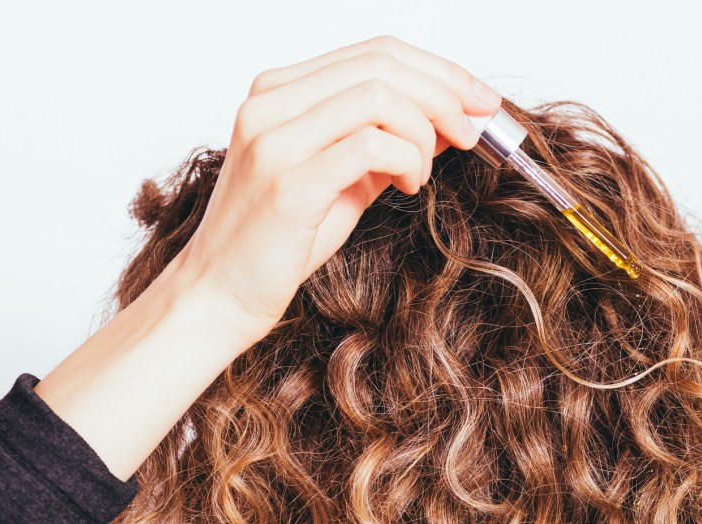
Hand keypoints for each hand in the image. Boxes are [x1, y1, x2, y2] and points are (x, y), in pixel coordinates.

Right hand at [171, 34, 502, 343]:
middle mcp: (271, 103)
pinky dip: (407, 161)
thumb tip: (447, 120)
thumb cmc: (280, 240)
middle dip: (446, 93)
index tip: (480, 100)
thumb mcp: (341, 179)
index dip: (439, 71)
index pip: (374, 52)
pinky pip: (370, 146)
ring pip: (379, 96)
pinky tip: (408, 187)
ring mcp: (276, 139)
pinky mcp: (289, 182)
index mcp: (279, 92)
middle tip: (475, 130)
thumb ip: (384, 144)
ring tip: (425, 172)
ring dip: (424, 131)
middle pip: (381, 63)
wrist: (221, 293)